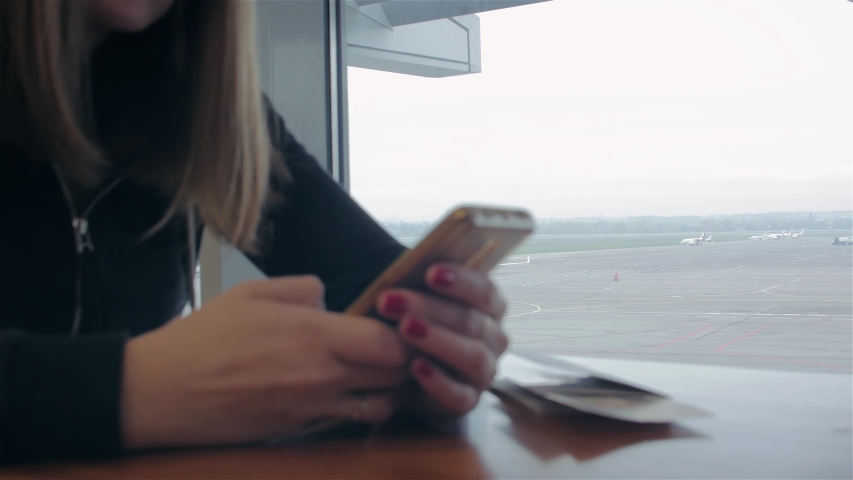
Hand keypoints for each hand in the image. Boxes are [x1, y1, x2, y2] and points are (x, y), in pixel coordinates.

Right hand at [121, 276, 408, 449]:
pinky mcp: (297, 430)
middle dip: (405, 360)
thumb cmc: (203, 338)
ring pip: (379, 406)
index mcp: (313, 334)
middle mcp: (321, 376)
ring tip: (378, 373)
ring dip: (388, 390)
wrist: (160, 392)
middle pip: (394, 375)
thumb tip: (331, 301)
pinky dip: (358, 408)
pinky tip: (348, 392)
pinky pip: (346, 420)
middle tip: (401, 346)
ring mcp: (311, 408)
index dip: (404, 333)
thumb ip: (304, 290)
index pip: (389, 342)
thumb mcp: (252, 293)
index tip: (400, 323)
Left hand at [375, 264, 508, 415]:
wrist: (404, 369)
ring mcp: (485, 372)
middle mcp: (494, 338)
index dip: (460, 281)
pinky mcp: (468, 401)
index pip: (484, 290)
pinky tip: (415, 367)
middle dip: (429, 308)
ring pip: (473, 357)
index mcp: (489, 306)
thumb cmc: (414, 320)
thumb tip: (409, 267)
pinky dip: (439, 382)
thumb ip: (421, 284)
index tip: (429, 273)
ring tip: (404, 329)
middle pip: (471, 321)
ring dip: (438, 341)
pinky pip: (460, 396)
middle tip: (390, 300)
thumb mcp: (417, 298)